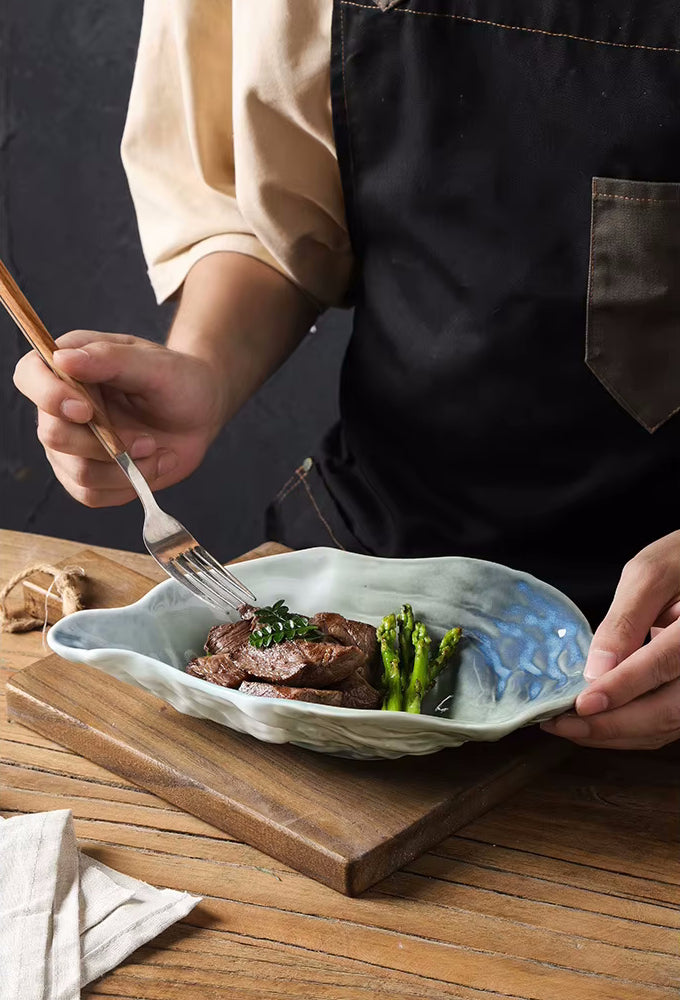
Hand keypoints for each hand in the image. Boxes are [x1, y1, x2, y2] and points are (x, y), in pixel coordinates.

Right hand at [13, 330, 227, 506]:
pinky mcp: (88, 475)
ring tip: (156, 450)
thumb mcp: (155, 365)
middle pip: (53, 435)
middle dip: (106, 445)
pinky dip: (129, 485)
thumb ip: (110, 360)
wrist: (201, 414)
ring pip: (77, 473)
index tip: (86, 411)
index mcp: (70, 364)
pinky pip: (92, 495)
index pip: (29, 376)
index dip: (48, 396)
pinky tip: (153, 466)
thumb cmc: (179, 381)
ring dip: (125, 469)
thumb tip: (63, 359)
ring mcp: (71, 444)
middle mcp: (61, 406)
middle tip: (147, 440)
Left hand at [541, 531, 679, 749]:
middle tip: (560, 725)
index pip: (664, 664)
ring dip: (616, 733)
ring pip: (666, 725)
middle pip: (667, 711)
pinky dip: (630, 728)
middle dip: (610, 725)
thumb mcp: (652, 573)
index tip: (582, 704)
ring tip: (568, 726)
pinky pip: (668, 722)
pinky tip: (596, 721)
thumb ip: (625, 621)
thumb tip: (596, 671)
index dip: (622, 688)